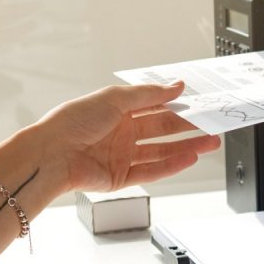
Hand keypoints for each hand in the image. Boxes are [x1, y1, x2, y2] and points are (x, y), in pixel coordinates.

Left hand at [26, 81, 219, 192]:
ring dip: (187, 147)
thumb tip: (175, 86)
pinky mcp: (120, 177)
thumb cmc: (73, 122)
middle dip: (189, 126)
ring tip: (210, 143)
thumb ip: (149, 94)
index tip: (199, 103)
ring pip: (162, 151)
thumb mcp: (115, 98)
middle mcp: (121, 132)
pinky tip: (189, 158)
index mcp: (118, 110)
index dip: (177, 104)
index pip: (155, 106)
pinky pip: (151, 171)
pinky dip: (171, 165)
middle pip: (162, 129)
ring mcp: (122, 155)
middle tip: (212, 124)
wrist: (52, 154)